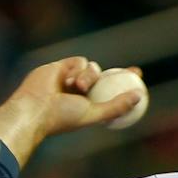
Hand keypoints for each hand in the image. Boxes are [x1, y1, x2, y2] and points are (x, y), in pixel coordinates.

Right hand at [0, 58, 145, 165]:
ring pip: (92, 68)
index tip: (141, 82)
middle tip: (137, 72)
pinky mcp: (61, 66)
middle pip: (106, 78)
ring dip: (89, 76)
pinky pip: (79, 60)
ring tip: (78, 87)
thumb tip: (139, 96)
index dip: (127, 87)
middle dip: (121, 75)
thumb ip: (116, 106)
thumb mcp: (94, 113)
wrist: (35, 108)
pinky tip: (67, 80)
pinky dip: (77, 69)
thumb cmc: (62, 117)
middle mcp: (82, 93)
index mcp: (89, 106)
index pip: (112, 94)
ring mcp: (71, 79)